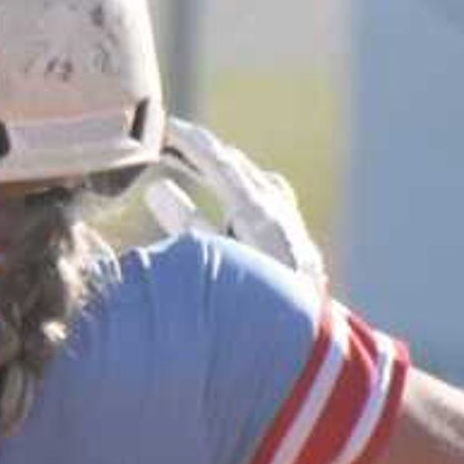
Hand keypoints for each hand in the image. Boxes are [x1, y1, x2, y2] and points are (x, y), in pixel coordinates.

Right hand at [149, 119, 324, 291]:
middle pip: (236, 166)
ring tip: (189, 161)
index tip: (165, 125)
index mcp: (258, 214)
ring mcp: (288, 221)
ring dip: (219, 167)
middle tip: (168, 140)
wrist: (307, 338)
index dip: (191, 142)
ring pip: (251, 179)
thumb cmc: (254, 306)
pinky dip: (241, 187)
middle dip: (201, 150)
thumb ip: (186, 224)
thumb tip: (156, 189)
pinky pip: (264, 197)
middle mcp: (278, 210)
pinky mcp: (292, 237)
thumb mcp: (215, 262)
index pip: (220, 163)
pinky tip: (228, 191)